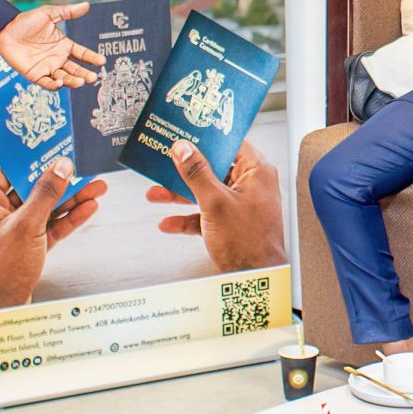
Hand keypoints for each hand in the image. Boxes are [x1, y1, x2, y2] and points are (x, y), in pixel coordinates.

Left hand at [0, 4, 102, 89]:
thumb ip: (68, 12)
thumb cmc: (26, 21)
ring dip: (73, 81)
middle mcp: (57, 58)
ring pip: (64, 78)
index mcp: (63, 45)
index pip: (82, 54)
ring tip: (80, 81)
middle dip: (85, 74)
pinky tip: (59, 83)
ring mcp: (47, 67)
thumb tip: (87, 5)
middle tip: (94, 77)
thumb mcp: (49, 13)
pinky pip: (46, 83)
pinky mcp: (35, 74)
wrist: (4, 30)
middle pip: (75, 70)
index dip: (92, 58)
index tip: (102, 61)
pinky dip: (54, 85)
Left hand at [0, 161, 104, 313]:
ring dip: (70, 200)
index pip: (8, 170)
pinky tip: (86, 209)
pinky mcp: (23, 248)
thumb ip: (45, 194)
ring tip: (96, 189)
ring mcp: (9, 233)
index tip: (56, 149)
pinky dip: (66, 220)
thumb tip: (60, 167)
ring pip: (43, 209)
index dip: (34, 159)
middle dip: (60, 181)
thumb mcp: (26, 227)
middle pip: (30, 189)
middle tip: (84, 170)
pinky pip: (46, 228)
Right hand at [144, 140, 286, 271]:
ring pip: (206, 192)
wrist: (256, 279)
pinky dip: (187, 218)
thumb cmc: (248, 242)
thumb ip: (197, 173)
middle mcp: (250, 186)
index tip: (186, 134)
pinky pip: (205, 215)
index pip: (231, 144)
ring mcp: (240, 205)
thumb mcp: (215, 202)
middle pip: (213, 168)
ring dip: (180, 195)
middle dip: (185, 171)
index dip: (207, 139)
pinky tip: (168, 223)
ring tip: (156, 193)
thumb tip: (183, 149)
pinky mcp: (230, 224)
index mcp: (256, 172)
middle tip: (164, 163)